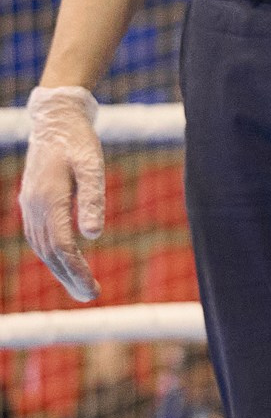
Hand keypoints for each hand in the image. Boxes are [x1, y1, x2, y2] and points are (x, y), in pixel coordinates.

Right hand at [17, 86, 105, 301]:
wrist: (55, 121)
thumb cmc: (79, 142)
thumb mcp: (93, 166)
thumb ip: (93, 199)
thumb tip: (92, 236)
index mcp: (48, 199)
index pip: (61, 246)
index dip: (76, 270)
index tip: (93, 289)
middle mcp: (34, 206)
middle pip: (49, 252)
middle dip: (69, 277)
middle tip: (90, 296)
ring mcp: (30, 204)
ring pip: (41, 246)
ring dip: (60, 269)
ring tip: (81, 287)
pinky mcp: (32, 202)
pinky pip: (39, 236)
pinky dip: (52, 254)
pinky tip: (66, 263)